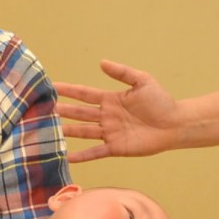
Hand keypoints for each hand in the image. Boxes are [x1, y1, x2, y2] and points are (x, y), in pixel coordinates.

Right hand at [54, 59, 178, 163]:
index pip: (84, 94)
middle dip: (63, 111)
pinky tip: (68, 156)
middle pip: (80, 113)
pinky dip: (82, 155)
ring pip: (83, 131)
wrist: (175, 123)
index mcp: (110, 100)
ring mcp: (110, 133)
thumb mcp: (142, 81)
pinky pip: (96, 152)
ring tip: (50, 131)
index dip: (69, 90)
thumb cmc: (161, 101)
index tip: (52, 87)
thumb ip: (122, 72)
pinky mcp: (116, 148)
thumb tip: (101, 62)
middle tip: (44, 109)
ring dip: (68, 131)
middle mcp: (106, 116)